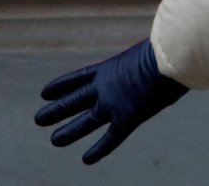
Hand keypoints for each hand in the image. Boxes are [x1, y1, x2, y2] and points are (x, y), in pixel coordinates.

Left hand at [35, 39, 187, 164]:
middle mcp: (106, 86)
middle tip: (38, 119)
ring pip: (86, 121)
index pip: (80, 77)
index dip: (61, 86)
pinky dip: (100, 149)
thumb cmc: (167, 48)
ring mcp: (114, 102)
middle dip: (57, 110)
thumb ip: (143, 56)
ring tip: (54, 140)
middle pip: (75, 100)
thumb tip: (154, 51)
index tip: (44, 92)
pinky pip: (111, 137)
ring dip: (69, 132)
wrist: (169, 57)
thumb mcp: (148, 50)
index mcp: (111, 67)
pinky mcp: (127, 117)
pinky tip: (86, 160)